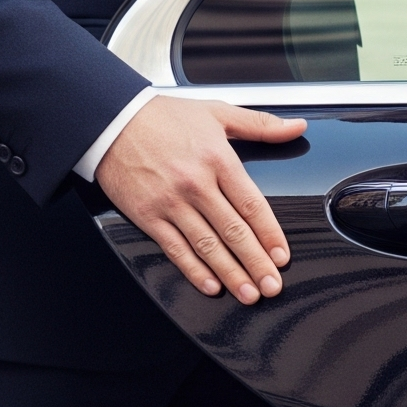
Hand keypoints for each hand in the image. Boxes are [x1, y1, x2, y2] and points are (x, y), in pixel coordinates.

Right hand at [95, 96, 306, 305]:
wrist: (112, 120)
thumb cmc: (163, 116)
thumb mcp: (217, 112)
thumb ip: (260, 124)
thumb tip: (295, 128)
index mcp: (218, 159)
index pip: (252, 205)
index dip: (270, 235)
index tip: (282, 256)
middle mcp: (196, 184)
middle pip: (233, 232)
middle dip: (256, 263)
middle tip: (272, 286)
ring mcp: (170, 203)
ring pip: (207, 246)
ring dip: (230, 274)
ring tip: (248, 293)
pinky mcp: (147, 216)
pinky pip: (175, 248)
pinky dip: (193, 270)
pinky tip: (210, 285)